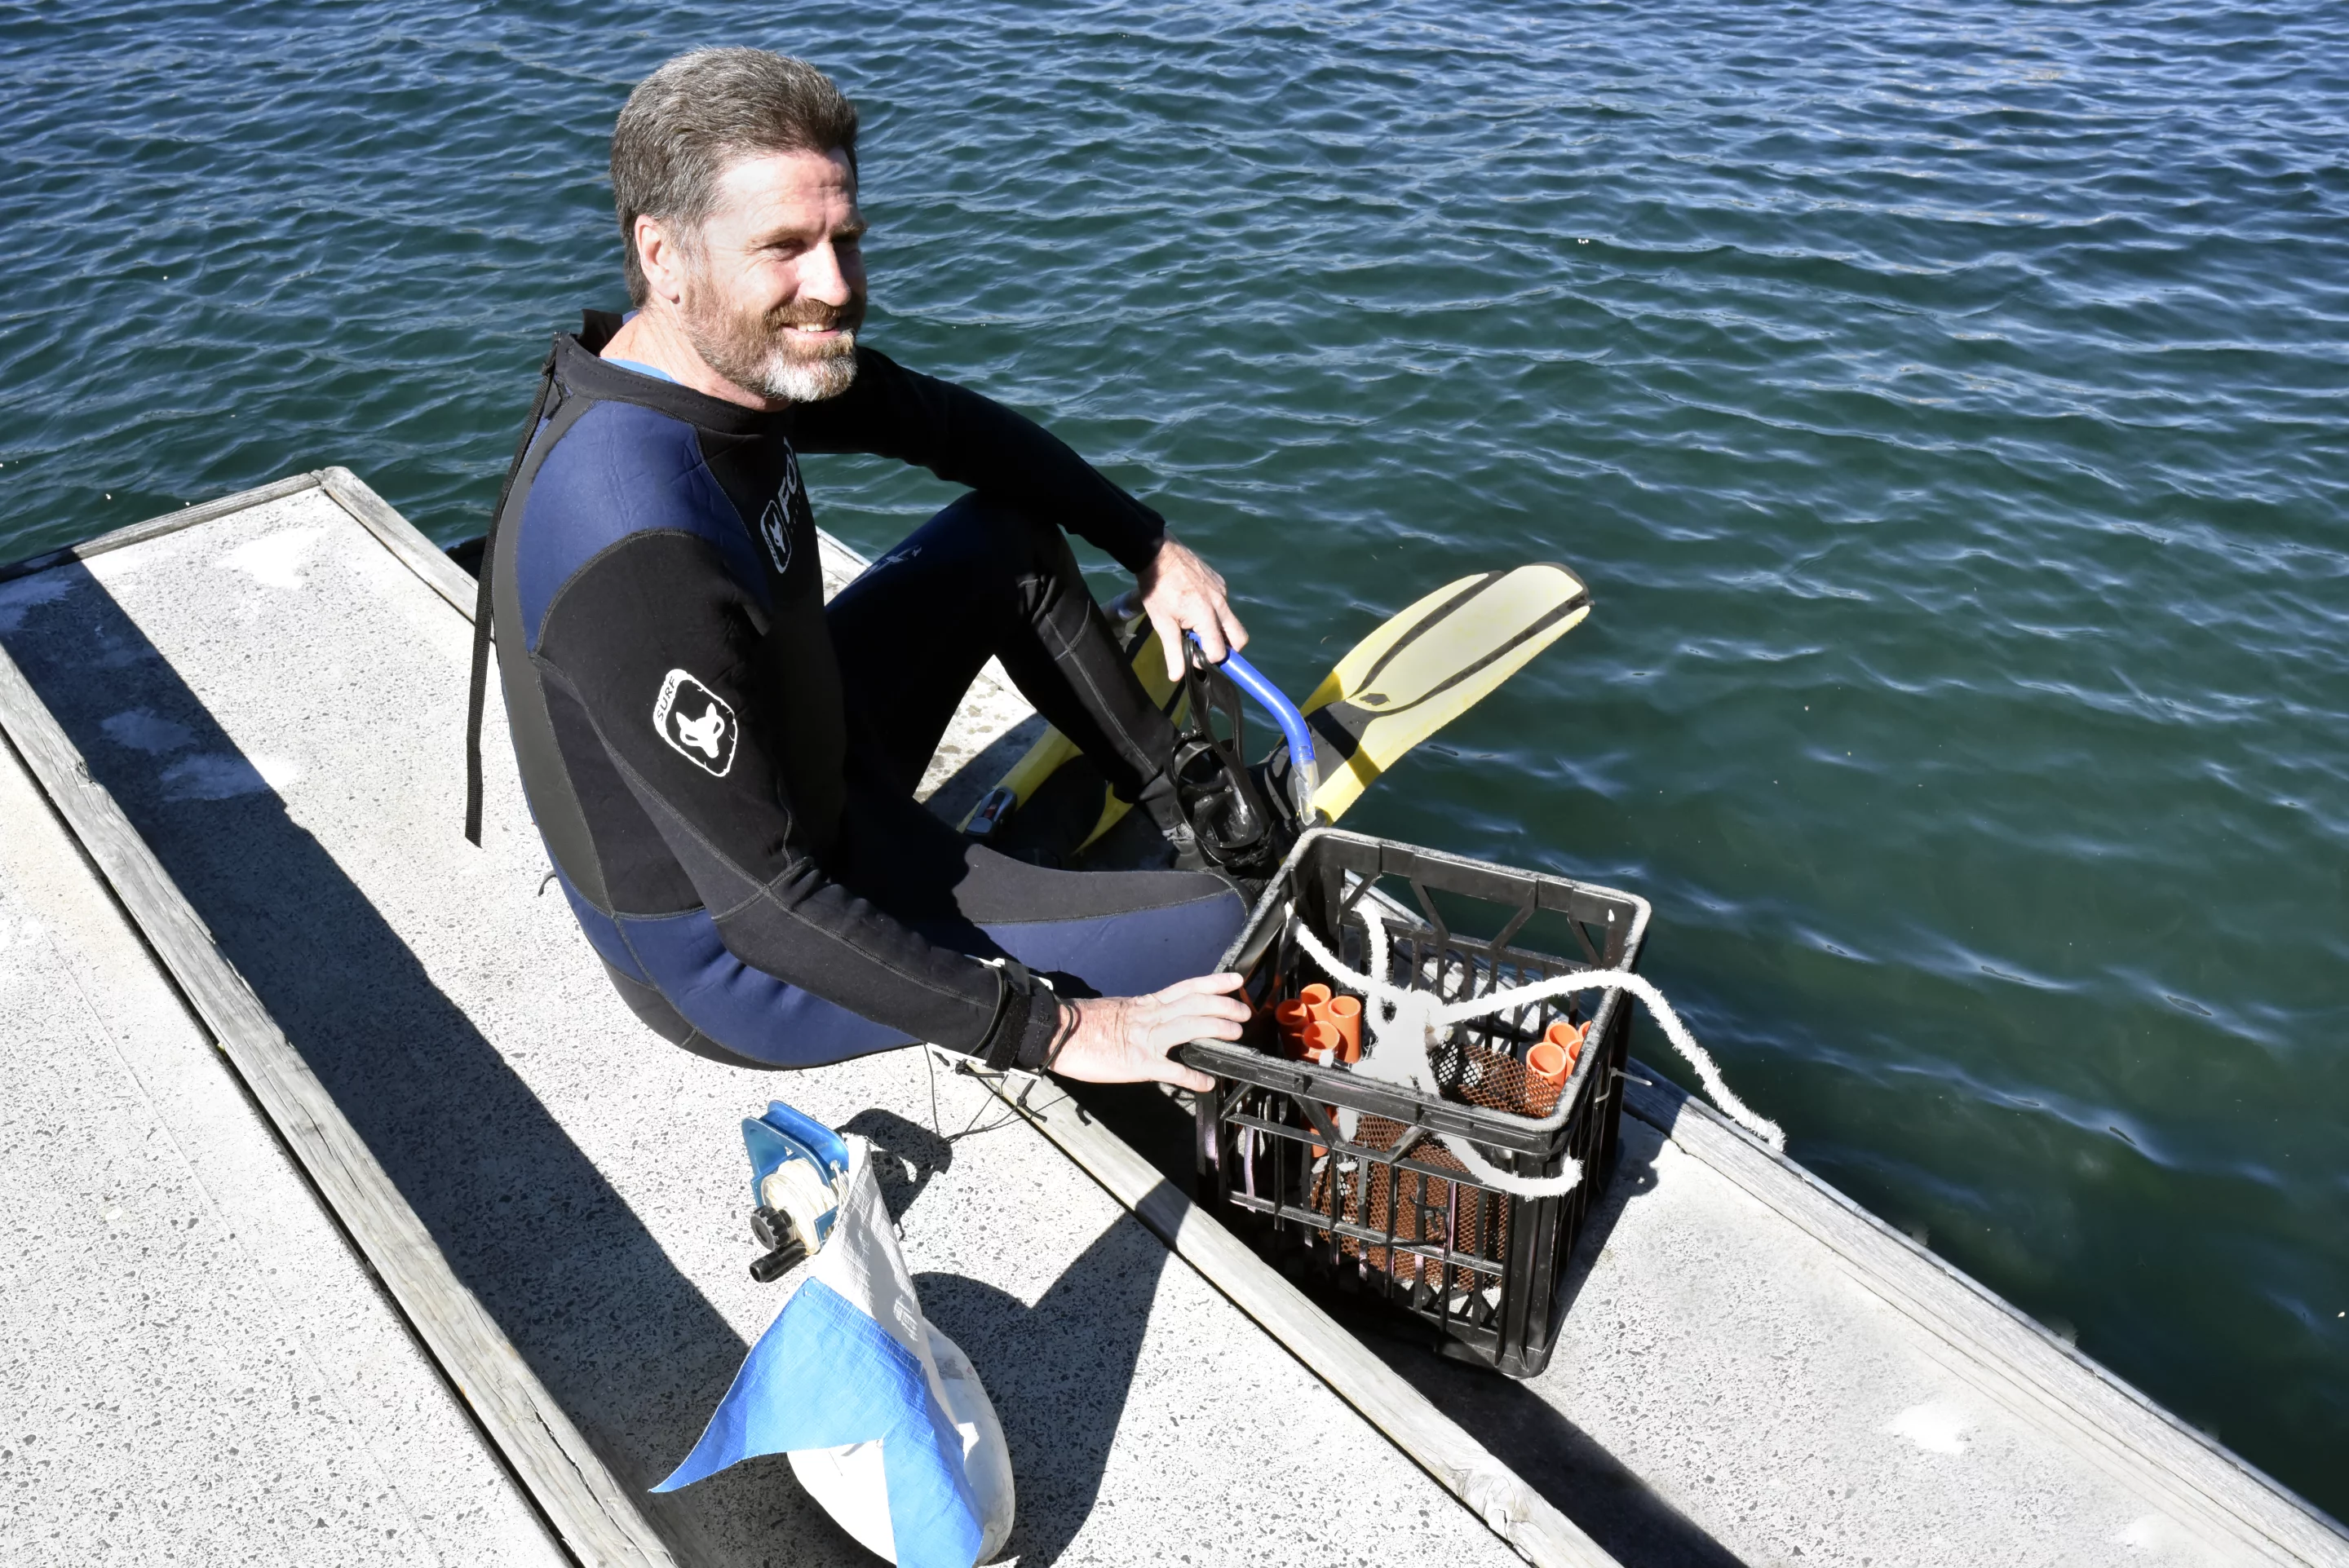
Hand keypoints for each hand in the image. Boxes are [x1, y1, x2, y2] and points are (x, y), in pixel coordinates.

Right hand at [1047, 972, 1248, 1091]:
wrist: (1056, 1033)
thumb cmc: (1081, 1023)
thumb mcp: (1116, 1010)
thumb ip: (1139, 1014)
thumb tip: (1152, 1019)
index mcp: (1146, 1003)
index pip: (1187, 987)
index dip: (1214, 983)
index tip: (1234, 980)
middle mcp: (1151, 1016)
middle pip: (1197, 1004)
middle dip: (1225, 1006)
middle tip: (1243, 1012)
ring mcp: (1147, 1039)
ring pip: (1192, 1027)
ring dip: (1218, 1029)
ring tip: (1236, 1034)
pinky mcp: (1139, 1063)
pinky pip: (1172, 1070)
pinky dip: (1193, 1077)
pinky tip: (1207, 1082)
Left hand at [1137, 533, 1247, 682]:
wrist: (1158, 552)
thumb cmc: (1157, 589)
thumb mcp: (1162, 623)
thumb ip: (1173, 651)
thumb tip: (1177, 677)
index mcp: (1206, 616)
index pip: (1220, 651)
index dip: (1207, 658)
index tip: (1193, 654)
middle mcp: (1221, 604)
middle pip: (1240, 638)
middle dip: (1229, 649)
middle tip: (1206, 647)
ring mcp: (1222, 591)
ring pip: (1231, 620)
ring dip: (1218, 628)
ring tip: (1193, 623)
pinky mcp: (1220, 581)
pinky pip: (1224, 603)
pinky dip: (1214, 611)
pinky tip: (1193, 604)